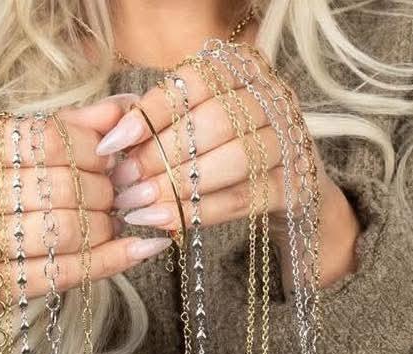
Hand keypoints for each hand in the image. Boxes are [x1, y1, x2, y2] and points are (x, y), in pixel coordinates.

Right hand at [0, 95, 171, 353]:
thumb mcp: (2, 157)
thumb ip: (59, 130)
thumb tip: (122, 110)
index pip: (50, 138)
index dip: (95, 150)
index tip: (113, 161)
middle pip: (62, 185)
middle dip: (105, 191)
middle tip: (119, 196)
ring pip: (66, 229)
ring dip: (107, 226)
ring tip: (116, 222)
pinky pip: (63, 271)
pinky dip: (110, 260)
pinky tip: (140, 249)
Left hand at [95, 54, 361, 290]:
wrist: (290, 193)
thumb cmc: (226, 153)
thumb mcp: (196, 128)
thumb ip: (163, 124)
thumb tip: (113, 140)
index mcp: (243, 70)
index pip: (193, 82)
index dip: (151, 113)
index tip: (114, 143)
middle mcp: (273, 97)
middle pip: (215, 121)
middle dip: (162, 155)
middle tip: (125, 184)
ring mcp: (292, 140)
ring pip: (235, 158)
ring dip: (182, 186)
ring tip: (141, 208)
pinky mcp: (299, 183)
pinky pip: (247, 197)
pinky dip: (204, 212)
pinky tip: (170, 223)